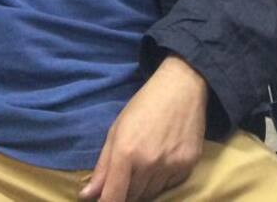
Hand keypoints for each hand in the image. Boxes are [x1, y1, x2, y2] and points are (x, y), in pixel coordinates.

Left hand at [78, 56, 207, 201]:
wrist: (183, 86)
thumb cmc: (144, 105)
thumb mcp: (117, 130)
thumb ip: (103, 166)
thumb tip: (87, 196)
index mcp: (126, 153)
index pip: (112, 198)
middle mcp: (149, 163)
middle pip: (132, 198)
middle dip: (125, 192)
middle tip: (127, 175)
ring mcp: (171, 164)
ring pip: (152, 194)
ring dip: (144, 187)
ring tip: (145, 166)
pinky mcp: (189, 163)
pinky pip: (171, 185)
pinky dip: (163, 180)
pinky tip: (163, 162)